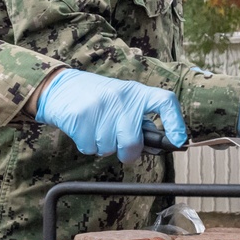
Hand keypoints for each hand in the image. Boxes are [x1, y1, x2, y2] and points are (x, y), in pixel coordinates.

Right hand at [35, 69, 186, 163]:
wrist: (60, 87)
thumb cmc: (98, 99)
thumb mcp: (122, 102)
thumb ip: (140, 123)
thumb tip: (159, 147)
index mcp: (136, 92)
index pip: (164, 102)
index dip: (176, 123)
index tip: (179, 140)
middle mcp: (120, 97)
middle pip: (132, 142)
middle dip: (126, 152)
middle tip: (117, 144)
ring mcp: (99, 105)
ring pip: (108, 148)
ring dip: (102, 147)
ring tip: (96, 129)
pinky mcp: (80, 116)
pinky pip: (89, 147)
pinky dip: (86, 145)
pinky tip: (84, 130)